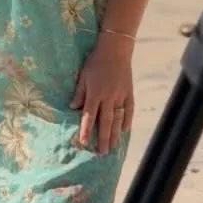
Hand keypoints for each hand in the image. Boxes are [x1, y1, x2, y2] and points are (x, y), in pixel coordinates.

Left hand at [70, 32, 134, 154]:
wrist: (115, 49)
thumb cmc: (95, 61)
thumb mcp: (83, 76)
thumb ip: (79, 93)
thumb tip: (72, 108)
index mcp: (95, 93)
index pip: (89, 116)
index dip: (86, 130)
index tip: (84, 143)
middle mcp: (108, 97)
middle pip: (105, 122)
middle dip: (103, 138)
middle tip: (102, 153)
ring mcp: (120, 95)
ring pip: (118, 118)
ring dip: (115, 134)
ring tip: (113, 146)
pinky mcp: (129, 92)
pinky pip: (129, 109)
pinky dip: (127, 120)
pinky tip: (125, 130)